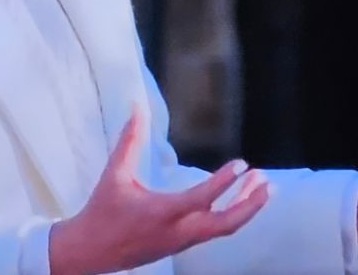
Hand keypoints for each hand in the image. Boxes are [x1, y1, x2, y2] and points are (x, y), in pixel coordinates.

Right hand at [49, 103, 271, 274]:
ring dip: (245, 207)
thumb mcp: (115, 173)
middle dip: (250, 204)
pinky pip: (215, 230)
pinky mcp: (182, 245)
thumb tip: (136, 105)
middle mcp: (177, 231)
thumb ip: (129, 139)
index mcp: (161, 213)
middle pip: (226, 224)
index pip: (201, 198)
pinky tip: (241, 197)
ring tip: (262, 184)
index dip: (223, 182)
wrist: (90, 252)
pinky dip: (232, 213)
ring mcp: (182, 241)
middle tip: (267, 181)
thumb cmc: (102, 210)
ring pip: (224, 228)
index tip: (242, 164)